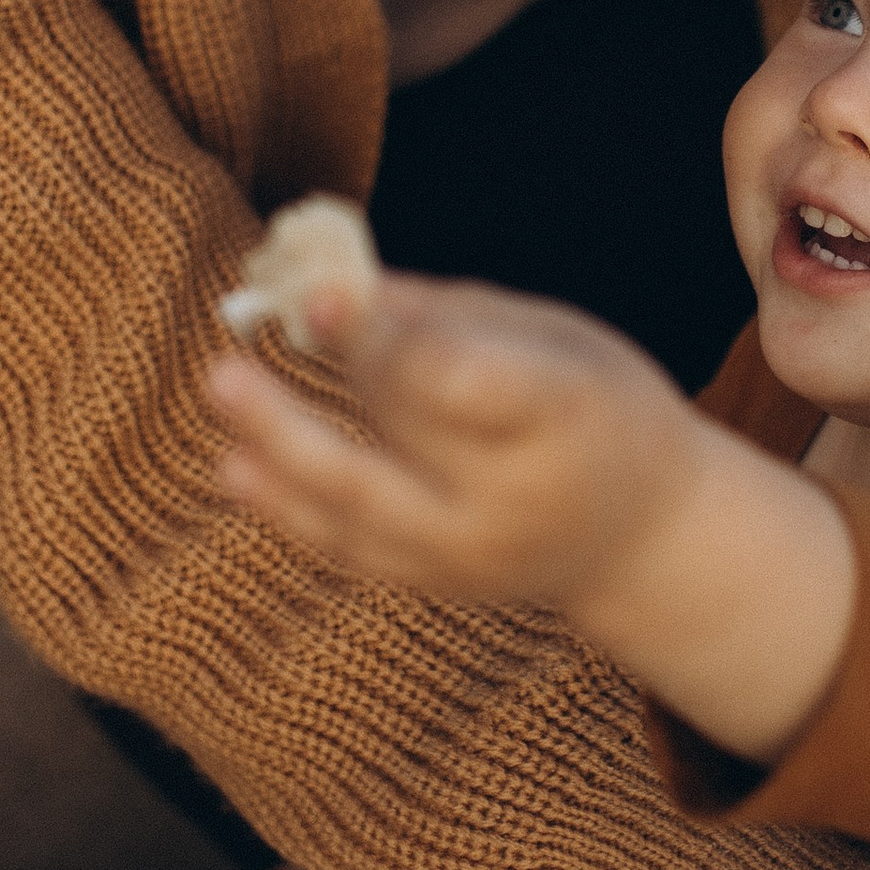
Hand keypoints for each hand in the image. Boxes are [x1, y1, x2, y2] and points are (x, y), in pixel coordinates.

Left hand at [207, 271, 706, 619]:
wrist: (645, 537)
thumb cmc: (595, 406)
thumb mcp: (553, 337)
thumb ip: (445, 317)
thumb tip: (333, 286)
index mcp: (564, 416)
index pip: (466, 387)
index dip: (388, 343)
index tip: (325, 294)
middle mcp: (515, 500)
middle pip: (395, 464)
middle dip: (302, 419)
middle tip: (226, 367)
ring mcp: (472, 555)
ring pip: (360, 516)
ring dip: (278, 461)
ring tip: (225, 393)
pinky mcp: (438, 583)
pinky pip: (352, 548)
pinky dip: (290, 509)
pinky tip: (235, 466)